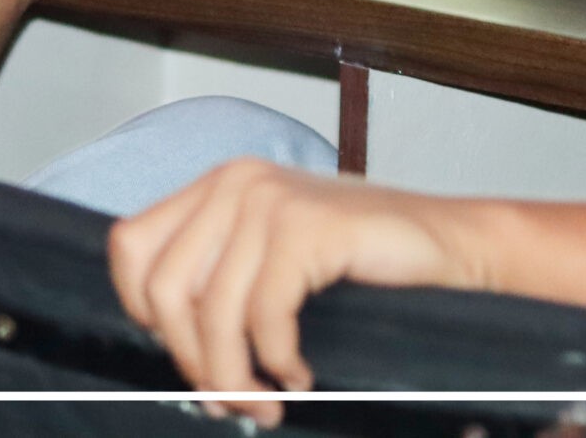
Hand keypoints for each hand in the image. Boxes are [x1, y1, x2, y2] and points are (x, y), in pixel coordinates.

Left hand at [107, 161, 487, 423]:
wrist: (454, 244)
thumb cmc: (364, 264)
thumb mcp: (274, 258)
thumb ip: (221, 278)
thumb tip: (172, 348)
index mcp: (218, 185)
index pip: (131, 246)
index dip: (142, 313)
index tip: (186, 355)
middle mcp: (235, 182)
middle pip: (162, 289)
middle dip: (193, 361)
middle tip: (232, 400)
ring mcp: (270, 198)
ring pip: (211, 312)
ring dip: (236, 376)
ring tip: (268, 403)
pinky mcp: (307, 226)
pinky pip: (264, 314)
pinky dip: (278, 360)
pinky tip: (302, 375)